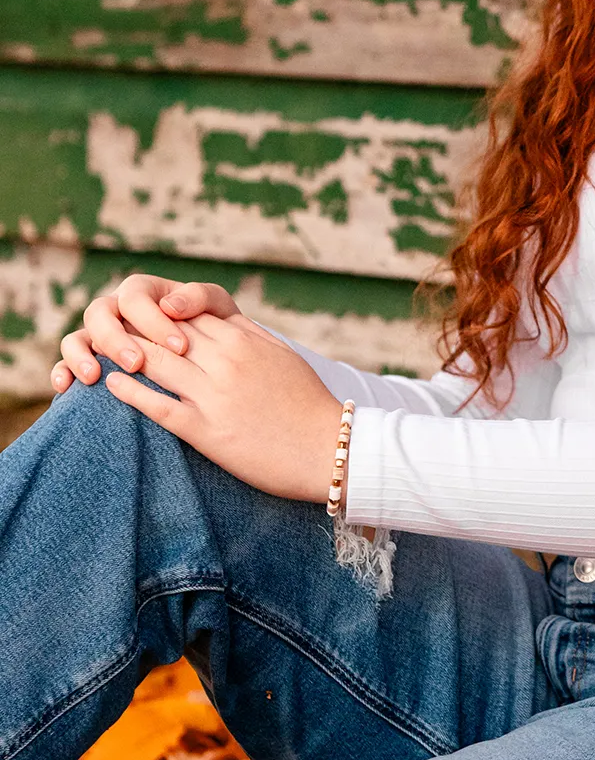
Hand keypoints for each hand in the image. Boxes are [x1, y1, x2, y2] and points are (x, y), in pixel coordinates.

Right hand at [52, 275, 240, 393]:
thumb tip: (170, 305)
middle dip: (115, 338)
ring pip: (76, 337)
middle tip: (137, 363)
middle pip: (99, 313)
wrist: (218, 363)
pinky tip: (67, 388)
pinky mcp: (90, 362)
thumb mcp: (219, 310)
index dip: (153, 320)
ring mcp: (100, 336)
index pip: (136, 297)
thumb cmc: (219, 330)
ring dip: (81, 354)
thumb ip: (201, 297)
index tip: (180, 347)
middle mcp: (117, 310)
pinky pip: (65, 364)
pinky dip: (62, 372)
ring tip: (94, 376)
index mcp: (145, 292)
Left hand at [103, 313, 341, 503]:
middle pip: (163, 332)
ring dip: (121, 354)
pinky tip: (112, 386)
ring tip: (100, 353)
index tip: (134, 311)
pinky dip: (129, 393)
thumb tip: (220, 321)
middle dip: (130, 326)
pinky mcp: (207, 430)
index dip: (155, 310)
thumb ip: (249, 334)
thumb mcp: (281, 355)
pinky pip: (157, 406)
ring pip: (153, 363)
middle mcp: (225, 359)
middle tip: (103, 326)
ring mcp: (214, 394)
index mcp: (243, 338)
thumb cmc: (308, 404)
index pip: (186, 312)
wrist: (329, 449)